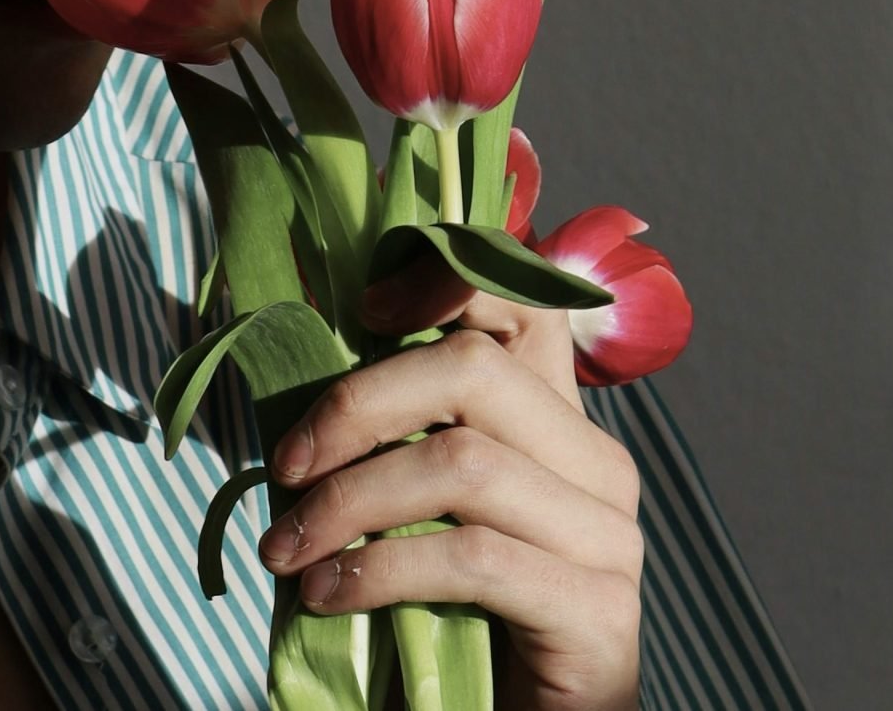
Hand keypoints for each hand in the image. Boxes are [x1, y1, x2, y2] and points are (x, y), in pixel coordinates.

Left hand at [253, 294, 642, 710]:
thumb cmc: (447, 615)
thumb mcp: (411, 506)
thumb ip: (392, 434)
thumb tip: (290, 360)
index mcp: (553, 423)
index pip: (523, 303)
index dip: (445, 277)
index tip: (361, 308)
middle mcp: (596, 464)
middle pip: (472, 370)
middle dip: (354, 405)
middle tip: (285, 467)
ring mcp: (608, 537)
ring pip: (462, 464)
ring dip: (347, 502)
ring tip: (287, 549)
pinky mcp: (600, 611)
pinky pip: (473, 558)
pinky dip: (378, 570)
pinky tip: (328, 596)